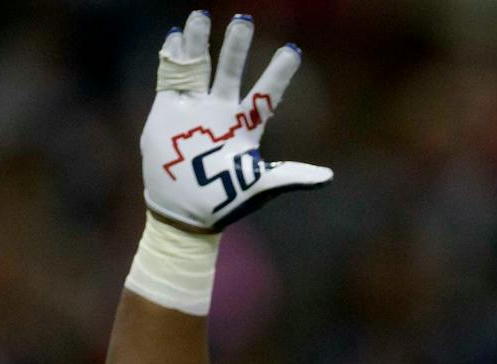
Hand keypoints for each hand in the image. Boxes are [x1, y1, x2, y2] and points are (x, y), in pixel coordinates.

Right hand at [140, 12, 330, 231]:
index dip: (278, 73)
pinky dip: (171, 58)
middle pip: (232, 70)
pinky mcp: (168, 109)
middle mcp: (222, 110)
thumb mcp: (261, 186)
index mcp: (246, 125)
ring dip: (200, 42)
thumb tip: (328, 177)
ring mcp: (195, 107)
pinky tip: (175, 36)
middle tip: (244, 19)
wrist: (185, 211)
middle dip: (237, 46)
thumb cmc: (225, 200)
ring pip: (200, 66)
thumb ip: (291, 176)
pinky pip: (170, 77)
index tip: (292, 50)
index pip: (266, 93)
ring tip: (201, 16)